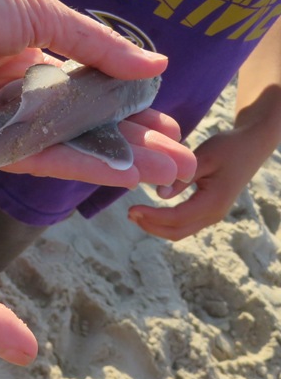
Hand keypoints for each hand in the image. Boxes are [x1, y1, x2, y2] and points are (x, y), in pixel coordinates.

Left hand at [0, 0, 192, 187]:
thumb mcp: (22, 8)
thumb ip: (81, 39)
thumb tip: (153, 64)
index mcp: (10, 59)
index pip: (74, 96)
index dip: (120, 113)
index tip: (169, 129)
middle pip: (63, 131)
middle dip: (121, 146)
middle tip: (179, 166)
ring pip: (39, 151)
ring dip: (98, 161)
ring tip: (156, 173)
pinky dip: (55, 163)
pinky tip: (106, 171)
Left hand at [127, 129, 258, 239]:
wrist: (250, 147)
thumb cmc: (227, 148)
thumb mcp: (204, 157)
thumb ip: (183, 177)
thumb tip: (161, 195)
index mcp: (213, 202)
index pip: (177, 217)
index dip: (152, 216)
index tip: (132, 209)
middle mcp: (213, 214)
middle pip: (177, 231)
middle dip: (151, 226)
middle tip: (129, 214)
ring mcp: (211, 215)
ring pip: (180, 231)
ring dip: (156, 226)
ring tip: (134, 215)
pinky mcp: (207, 210)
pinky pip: (184, 224)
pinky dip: (165, 222)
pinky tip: (149, 213)